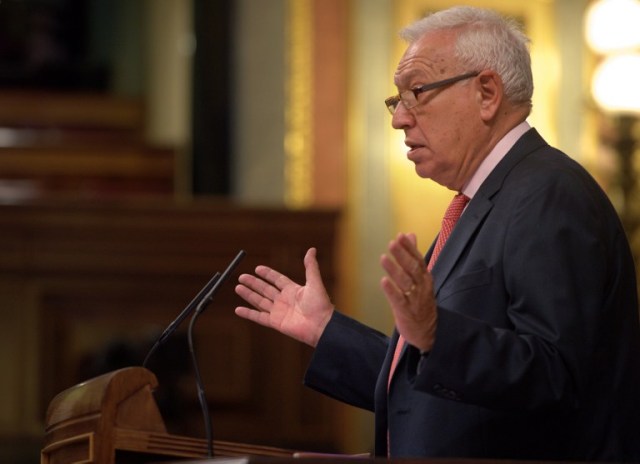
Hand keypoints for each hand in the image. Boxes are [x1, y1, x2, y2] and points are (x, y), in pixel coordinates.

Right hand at [234, 248, 333, 346]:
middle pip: (265, 289)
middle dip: (253, 283)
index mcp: (293, 290)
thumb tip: (312, 249)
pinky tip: (238, 309)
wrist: (321, 326)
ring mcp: (279, 311)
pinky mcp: (275, 322)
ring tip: (238, 287)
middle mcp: (284, 300)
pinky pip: (258, 317)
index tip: (257, 268)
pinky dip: (248, 314)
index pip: (277, 279)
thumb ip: (311, 267)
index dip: (267, 274)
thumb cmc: (320, 305)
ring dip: (248, 295)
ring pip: (259, 301)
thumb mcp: (314, 282)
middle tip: (242, 277)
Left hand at [380, 233, 436, 351]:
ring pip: (405, 282)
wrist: (428, 331)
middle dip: (402, 255)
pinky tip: (383, 281)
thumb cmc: (421, 302)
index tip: (400, 236)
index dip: (409, 248)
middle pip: (412, 269)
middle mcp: (421, 287)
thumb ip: (413, 256)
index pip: (418, 260)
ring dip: (394, 270)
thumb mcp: (420, 278)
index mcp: (425, 278)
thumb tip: (410, 235)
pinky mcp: (405, 311)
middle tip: (392, 243)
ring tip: (384, 258)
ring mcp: (414, 299)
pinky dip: (391, 290)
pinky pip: (398, 300)